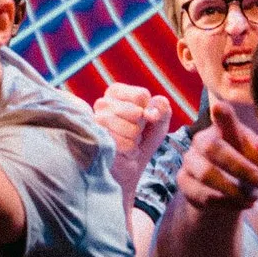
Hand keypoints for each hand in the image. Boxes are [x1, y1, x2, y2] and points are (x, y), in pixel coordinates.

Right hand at [93, 84, 174, 200]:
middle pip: (136, 112)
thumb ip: (161, 107)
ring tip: (129, 141)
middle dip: (141, 127)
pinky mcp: (96, 139)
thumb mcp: (160, 119)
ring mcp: (96, 121)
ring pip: (130, 129)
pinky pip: (124, 144)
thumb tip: (150, 113)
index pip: (141, 95)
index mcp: (116, 92)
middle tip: (134, 133)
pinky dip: (130, 151)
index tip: (144, 119)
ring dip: (135, 140)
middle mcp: (102, 103)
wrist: (132, 165)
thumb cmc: (144, 138)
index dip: (149, 110)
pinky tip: (124, 151)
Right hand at [176, 105, 257, 218]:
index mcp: (225, 128)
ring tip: (253, 197)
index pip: (222, 116)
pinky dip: (226, 203)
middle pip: (212, 147)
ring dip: (234, 190)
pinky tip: (240, 204)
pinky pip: (202, 194)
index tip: (219, 107)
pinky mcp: (184, 181)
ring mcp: (190, 160)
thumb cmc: (249, 169)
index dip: (222, 114)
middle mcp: (203, 140)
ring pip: (206, 174)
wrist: (228, 194)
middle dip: (238, 166)